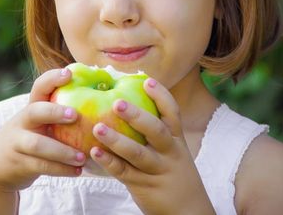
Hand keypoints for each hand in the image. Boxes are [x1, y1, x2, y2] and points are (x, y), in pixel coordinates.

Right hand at [0, 68, 86, 192]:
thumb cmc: (31, 138)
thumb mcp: (38, 123)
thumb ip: (58, 112)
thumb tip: (99, 94)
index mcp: (31, 108)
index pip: (39, 87)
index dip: (52, 79)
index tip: (69, 73)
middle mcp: (22, 122)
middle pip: (34, 112)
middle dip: (54, 111)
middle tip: (75, 115)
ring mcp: (17, 143)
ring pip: (37, 144)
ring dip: (62, 151)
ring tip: (82, 157)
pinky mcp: (19, 164)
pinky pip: (41, 166)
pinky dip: (60, 169)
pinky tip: (78, 171)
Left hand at [89, 78, 214, 214]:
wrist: (188, 212)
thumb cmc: (173, 174)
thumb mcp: (172, 152)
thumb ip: (155, 133)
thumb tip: (129, 105)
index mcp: (176, 140)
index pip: (172, 113)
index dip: (160, 96)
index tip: (147, 81)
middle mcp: (170, 153)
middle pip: (156, 130)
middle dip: (137, 115)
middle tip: (117, 102)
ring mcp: (157, 170)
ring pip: (137, 153)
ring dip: (117, 140)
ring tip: (97, 128)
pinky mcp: (143, 186)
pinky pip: (124, 173)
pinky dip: (109, 161)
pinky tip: (95, 151)